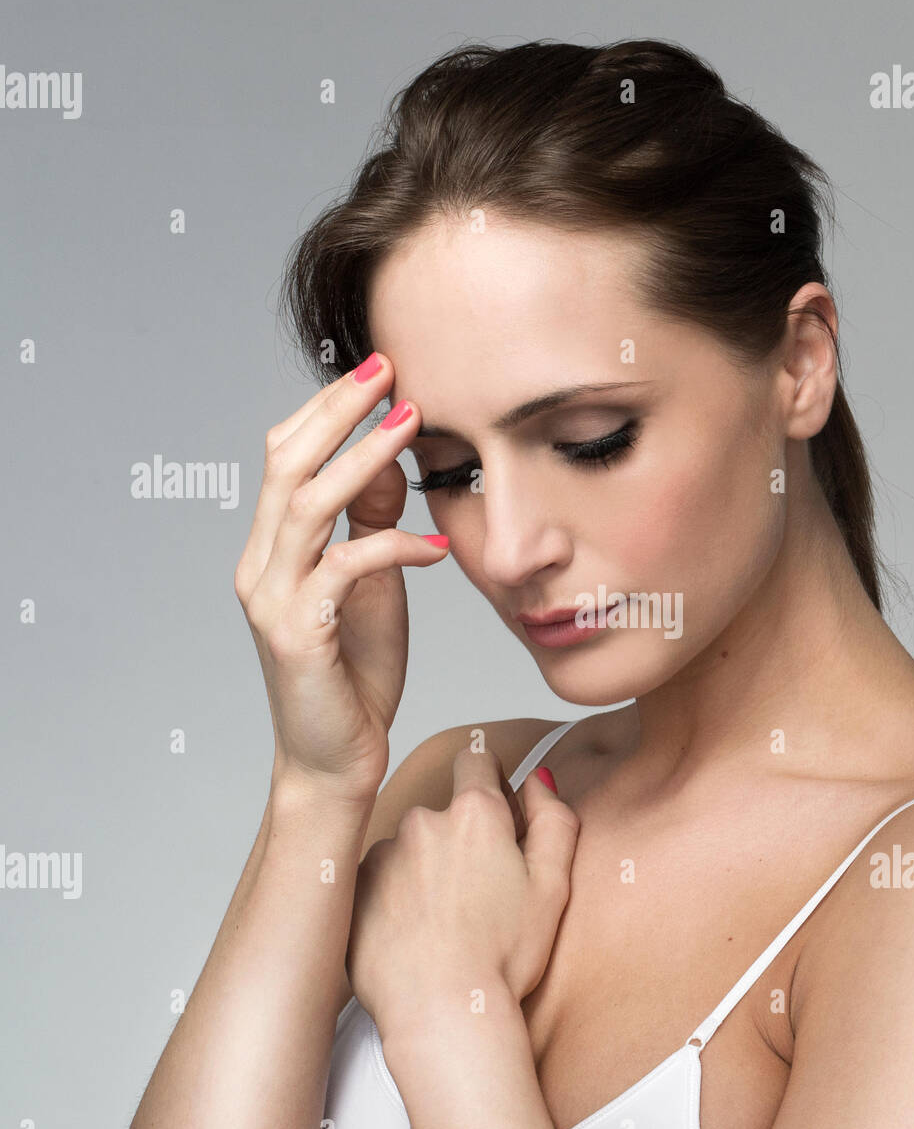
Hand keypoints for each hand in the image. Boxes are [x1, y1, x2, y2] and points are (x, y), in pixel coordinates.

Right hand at [234, 353, 449, 803]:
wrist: (336, 759)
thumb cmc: (355, 673)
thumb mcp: (370, 586)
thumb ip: (368, 527)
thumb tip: (386, 463)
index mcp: (273, 550)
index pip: (285, 457)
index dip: (327, 409)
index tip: (379, 369)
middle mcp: (260, 566)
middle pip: (285, 463)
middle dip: (337, 410)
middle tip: (388, 370)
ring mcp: (273, 599)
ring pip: (308, 504)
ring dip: (363, 458)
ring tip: (412, 424)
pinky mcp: (299, 635)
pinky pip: (346, 569)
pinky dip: (395, 547)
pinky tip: (438, 548)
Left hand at [346, 747, 580, 1033]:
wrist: (441, 1012)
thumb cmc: (503, 955)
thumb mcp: (554, 885)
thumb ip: (554, 819)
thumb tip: (538, 779)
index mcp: (475, 813)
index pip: (475, 759)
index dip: (489, 781)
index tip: (496, 814)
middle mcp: (422, 820)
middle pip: (442, 812)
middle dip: (458, 839)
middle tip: (478, 895)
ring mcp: (381, 854)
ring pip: (408, 850)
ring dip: (423, 871)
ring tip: (442, 925)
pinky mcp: (354, 890)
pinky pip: (377, 882)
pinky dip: (393, 899)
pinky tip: (412, 937)